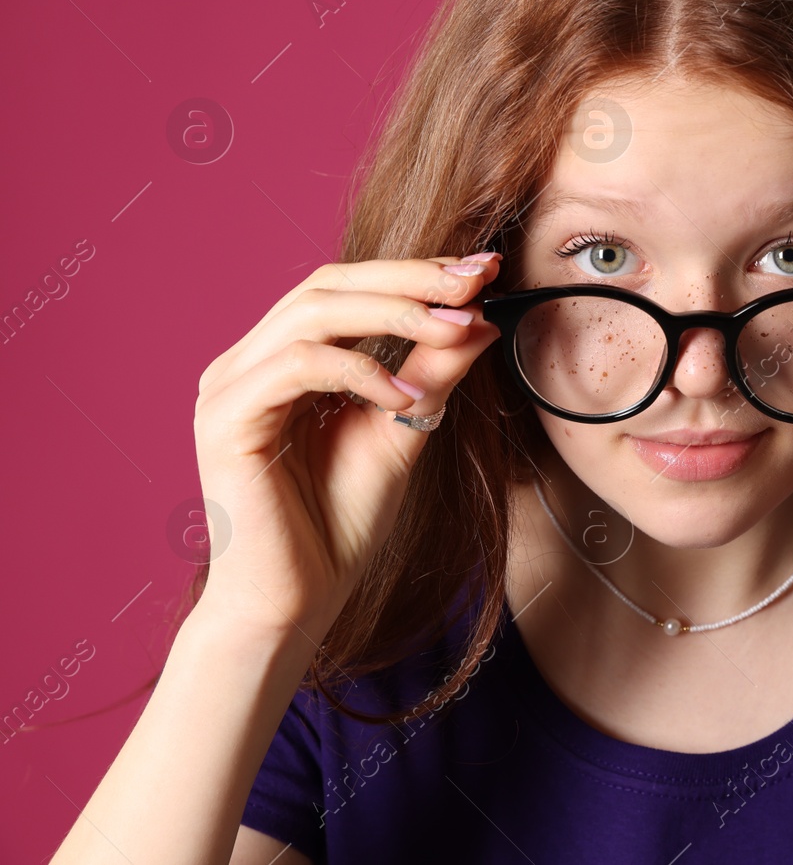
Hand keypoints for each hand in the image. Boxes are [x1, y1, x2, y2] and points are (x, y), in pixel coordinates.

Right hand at [190, 255, 503, 641]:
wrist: (294, 603)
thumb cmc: (338, 525)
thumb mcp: (403, 431)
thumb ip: (432, 373)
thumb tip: (481, 319)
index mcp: (280, 360)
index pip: (346, 287)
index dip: (415, 272)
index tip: (485, 270)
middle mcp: (247, 363)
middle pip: (328, 284)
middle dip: (412, 278)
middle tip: (479, 280)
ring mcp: (228, 388)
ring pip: (313, 312)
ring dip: (396, 313)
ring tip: (457, 328)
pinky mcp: (226, 420)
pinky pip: (297, 366)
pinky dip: (359, 370)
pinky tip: (405, 396)